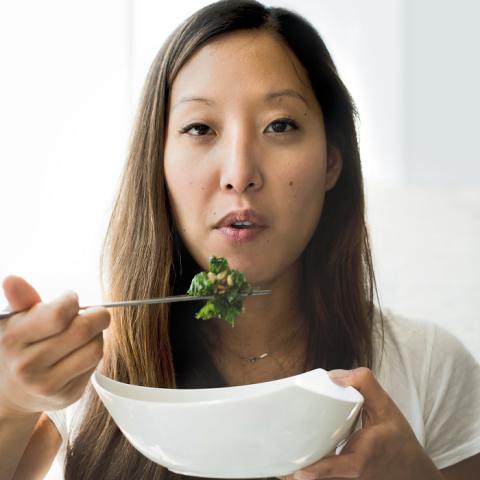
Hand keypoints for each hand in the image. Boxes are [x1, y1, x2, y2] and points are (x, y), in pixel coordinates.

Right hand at [0, 275, 109, 416]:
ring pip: (94, 349)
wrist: (12, 390)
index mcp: (13, 339)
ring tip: (87, 333)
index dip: (72, 301)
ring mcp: (47, 385)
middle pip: (82, 331)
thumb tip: (12, 279)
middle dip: (97, 315)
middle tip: (95, 313)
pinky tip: (81, 351)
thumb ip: (21, 299)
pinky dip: (94, 353)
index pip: (59, 314)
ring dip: (97, 335)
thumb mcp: (16, 319)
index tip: (71, 300)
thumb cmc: (21, 344)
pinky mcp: (66, 396)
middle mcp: (27, 366)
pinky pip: (94, 366)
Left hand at [281, 368, 442, 479]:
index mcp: (359, 460)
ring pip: (318, 478)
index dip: (315, 470)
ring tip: (279, 462)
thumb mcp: (387, 406)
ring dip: (298, 472)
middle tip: (277, 457)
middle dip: (297, 469)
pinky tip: (291, 465)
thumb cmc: (398, 438)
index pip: (334, 467)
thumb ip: (365, 384)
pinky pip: (322, 476)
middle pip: (318, 474)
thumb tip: (334, 377)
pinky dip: (308, 471)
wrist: (411, 470)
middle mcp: (349, 475)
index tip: (297, 471)